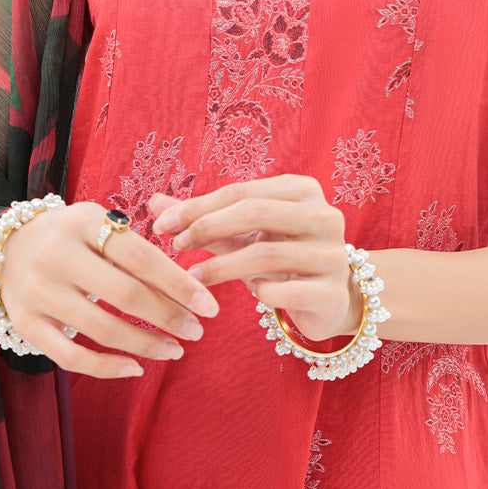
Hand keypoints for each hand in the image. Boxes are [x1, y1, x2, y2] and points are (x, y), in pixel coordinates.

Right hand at [0, 200, 219, 377]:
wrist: (6, 246)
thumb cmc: (72, 236)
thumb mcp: (99, 222)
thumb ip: (139, 244)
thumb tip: (193, 280)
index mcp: (83, 222)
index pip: (142, 257)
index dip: (180, 285)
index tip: (211, 307)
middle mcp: (56, 256)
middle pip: (125, 295)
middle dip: (169, 317)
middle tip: (197, 331)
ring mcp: (37, 292)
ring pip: (101, 329)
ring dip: (146, 345)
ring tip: (175, 350)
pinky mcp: (26, 323)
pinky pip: (71, 356)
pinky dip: (107, 368)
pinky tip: (136, 368)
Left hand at [149, 175, 361, 344]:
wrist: (331, 298)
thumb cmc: (279, 257)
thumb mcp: (242, 233)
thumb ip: (203, 217)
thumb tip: (154, 203)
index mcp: (302, 190)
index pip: (242, 191)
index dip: (199, 206)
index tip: (164, 224)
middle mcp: (324, 215)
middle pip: (256, 212)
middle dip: (208, 227)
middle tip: (177, 245)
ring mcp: (333, 254)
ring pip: (268, 253)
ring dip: (222, 265)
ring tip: (194, 277)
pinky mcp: (333, 291)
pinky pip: (288, 290)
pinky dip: (261, 292)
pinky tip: (250, 294)